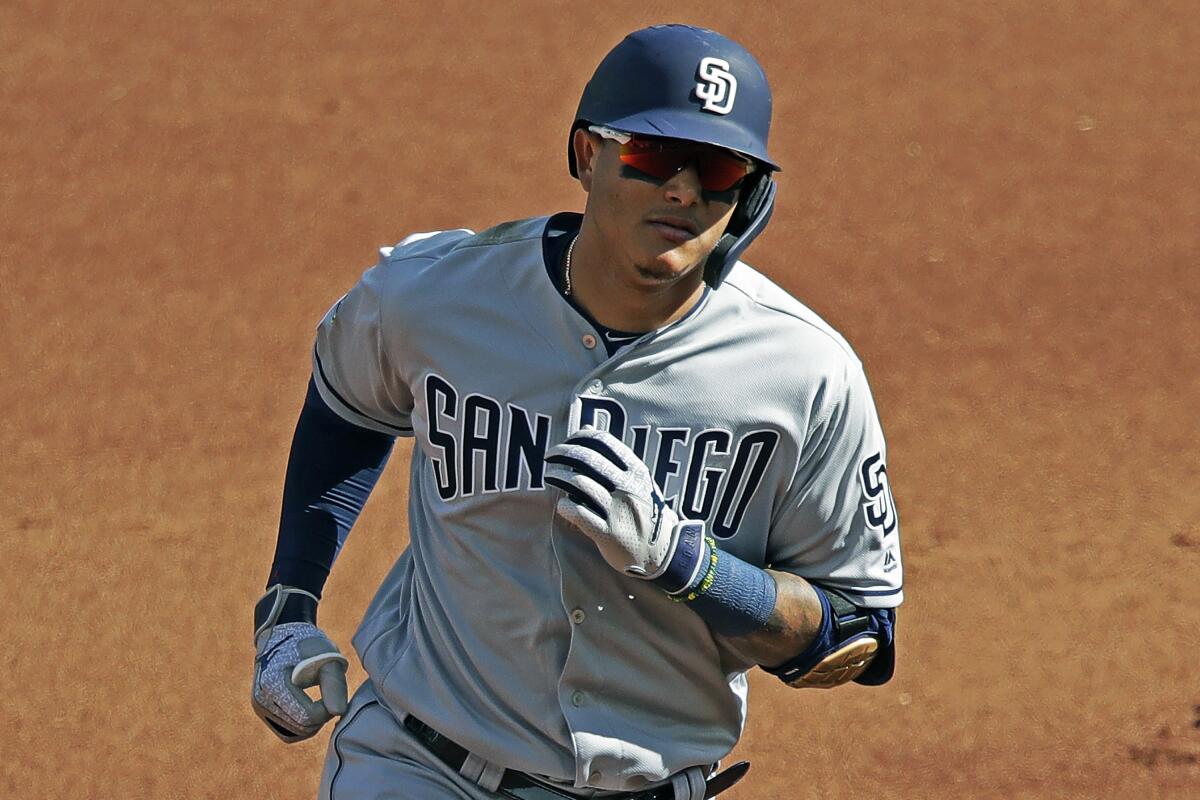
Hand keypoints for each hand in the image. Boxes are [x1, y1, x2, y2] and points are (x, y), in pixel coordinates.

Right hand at [251, 586, 348, 742]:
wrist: (284, 636)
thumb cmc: (308, 645)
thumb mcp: (326, 657)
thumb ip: (334, 684)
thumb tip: (339, 712)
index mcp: (274, 683)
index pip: (307, 716)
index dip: (328, 709)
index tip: (335, 692)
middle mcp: (261, 698)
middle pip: (303, 727)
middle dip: (322, 715)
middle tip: (330, 694)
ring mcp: (259, 707)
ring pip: (297, 733)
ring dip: (314, 721)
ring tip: (321, 699)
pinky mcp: (263, 712)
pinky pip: (288, 734)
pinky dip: (303, 726)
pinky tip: (311, 708)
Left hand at [544, 427, 705, 591]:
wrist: (663, 552)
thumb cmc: (647, 512)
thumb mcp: (639, 481)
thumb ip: (615, 457)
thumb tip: (587, 428)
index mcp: (637, 472)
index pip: (604, 442)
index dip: (580, 437)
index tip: (568, 441)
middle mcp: (628, 488)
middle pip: (588, 458)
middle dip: (563, 452)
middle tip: (550, 455)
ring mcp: (617, 510)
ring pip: (579, 483)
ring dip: (558, 476)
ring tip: (551, 475)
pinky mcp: (607, 533)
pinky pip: (577, 513)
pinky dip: (564, 505)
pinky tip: (562, 505)